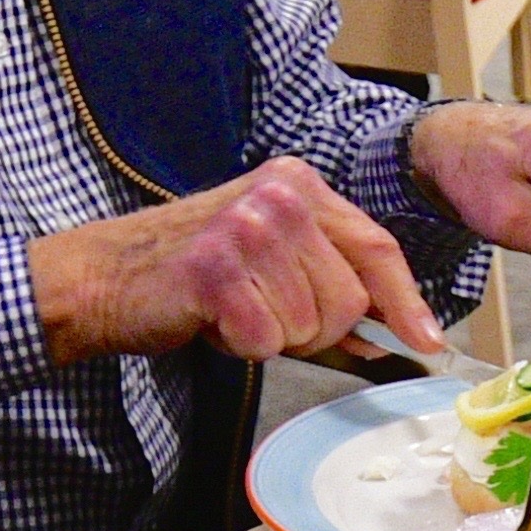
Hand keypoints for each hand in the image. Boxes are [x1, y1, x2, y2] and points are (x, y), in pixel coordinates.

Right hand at [33, 155, 446, 363]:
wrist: (102, 275)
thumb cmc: (189, 274)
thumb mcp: (270, 260)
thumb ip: (331, 284)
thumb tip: (394, 330)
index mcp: (298, 184)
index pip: (376, 247)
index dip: (405, 301)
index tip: (429, 341)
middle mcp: (278, 196)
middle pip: (348, 298)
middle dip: (314, 329)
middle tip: (263, 316)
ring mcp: (247, 228)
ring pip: (309, 324)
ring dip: (272, 337)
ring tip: (232, 310)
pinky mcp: (216, 269)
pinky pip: (264, 339)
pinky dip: (240, 346)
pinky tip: (211, 320)